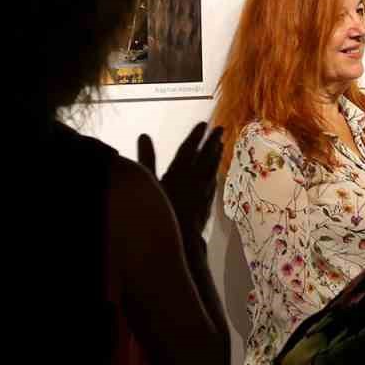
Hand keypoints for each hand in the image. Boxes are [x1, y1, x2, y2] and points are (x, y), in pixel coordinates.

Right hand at [138, 123, 224, 242]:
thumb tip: (143, 135)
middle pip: (206, 156)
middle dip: (213, 141)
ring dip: (216, 156)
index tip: (204, 124)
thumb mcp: (148, 183)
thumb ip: (146, 158)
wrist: (179, 240)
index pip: (189, 149)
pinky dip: (214, 174)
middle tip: (220, 129)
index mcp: (179, 172)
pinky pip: (213, 183)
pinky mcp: (207, 204)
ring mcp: (203, 192)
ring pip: (212, 169)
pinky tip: (215, 173)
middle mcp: (195, 179)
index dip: (196, 135)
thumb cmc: (160, 211)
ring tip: (221, 146)